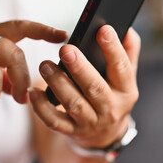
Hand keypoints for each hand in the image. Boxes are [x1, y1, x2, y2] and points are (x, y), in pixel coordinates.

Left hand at [29, 25, 139, 147]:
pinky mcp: (72, 131)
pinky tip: (33, 92)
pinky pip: (55, 122)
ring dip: (59, 84)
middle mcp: (111, 109)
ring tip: (45, 65)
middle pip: (95, 88)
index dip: (113, 49)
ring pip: (74, 104)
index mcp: (126, 91)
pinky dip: (42, 108)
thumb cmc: (114, 96)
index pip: (121, 68)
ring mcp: (91, 122)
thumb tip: (128, 30)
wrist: (106, 133)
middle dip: (80, 68)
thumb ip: (128, 52)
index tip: (103, 30)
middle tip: (66, 49)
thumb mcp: (125, 76)